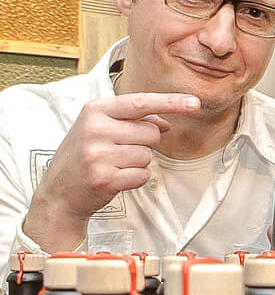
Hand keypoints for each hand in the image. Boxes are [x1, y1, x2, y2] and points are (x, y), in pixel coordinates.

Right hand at [23, 92, 199, 251]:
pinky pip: (143, 175)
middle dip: (146, 144)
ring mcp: (99, 154)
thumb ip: (131, 121)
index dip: (170, 102)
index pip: (141, 102)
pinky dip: (135, 179)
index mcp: (95, 111)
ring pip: (147, 156)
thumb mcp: (100, 128)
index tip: (194, 103)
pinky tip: (116, 178)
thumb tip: (166, 123)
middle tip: (121, 151)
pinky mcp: (106, 178)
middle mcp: (95, 129)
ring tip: (114, 165)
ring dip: (138, 163)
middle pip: (151, 133)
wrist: (59, 191)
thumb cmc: (84, 156)